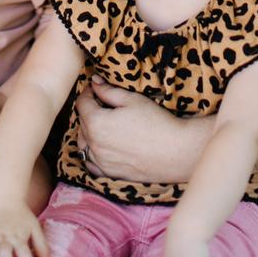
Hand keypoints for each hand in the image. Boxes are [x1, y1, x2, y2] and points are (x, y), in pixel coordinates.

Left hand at [76, 77, 205, 183]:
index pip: (82, 104)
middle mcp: (94, 144)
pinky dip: (92, 153)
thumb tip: (94, 82)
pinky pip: (91, 164)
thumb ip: (108, 91)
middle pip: (81, 123)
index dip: (88, 93)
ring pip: (84, 144)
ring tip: (103, 124)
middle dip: (88, 110)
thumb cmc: (156, 122)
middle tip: (102, 103)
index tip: (95, 88)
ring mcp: (101, 162)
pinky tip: (102, 146)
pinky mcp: (110, 174)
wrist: (176, 151)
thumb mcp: (132, 99)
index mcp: (97, 123)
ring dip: (88, 131)